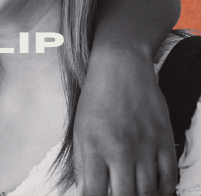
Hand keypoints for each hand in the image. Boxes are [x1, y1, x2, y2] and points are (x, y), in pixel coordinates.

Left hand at [73, 42, 176, 194]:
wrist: (120, 65)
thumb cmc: (96, 97)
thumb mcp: (79, 128)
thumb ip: (82, 163)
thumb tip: (85, 192)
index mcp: (93, 146)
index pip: (94, 193)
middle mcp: (119, 149)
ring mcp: (144, 146)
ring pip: (148, 194)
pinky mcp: (164, 141)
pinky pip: (169, 179)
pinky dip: (164, 192)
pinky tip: (156, 193)